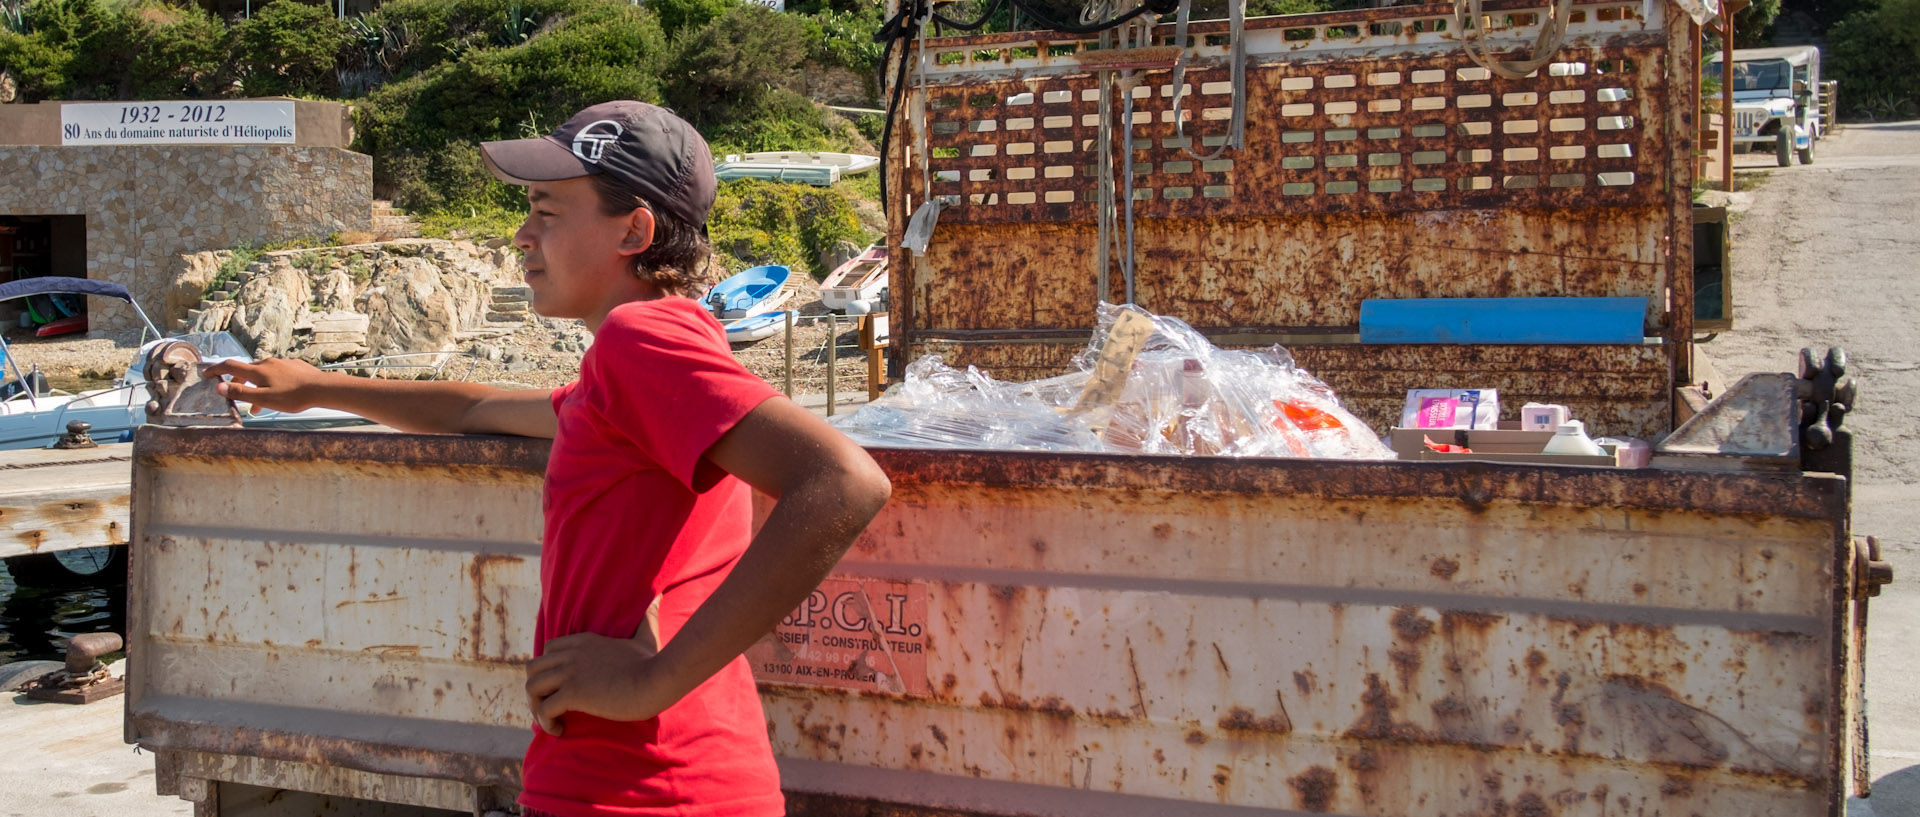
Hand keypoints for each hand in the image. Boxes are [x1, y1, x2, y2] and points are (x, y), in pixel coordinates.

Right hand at [204, 358, 326, 413]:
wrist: (322, 389)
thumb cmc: (292, 396)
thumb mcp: (263, 398)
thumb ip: (241, 393)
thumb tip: (219, 387)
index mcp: (258, 370)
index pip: (230, 366)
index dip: (216, 369)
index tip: (206, 374)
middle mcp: (268, 363)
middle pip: (247, 370)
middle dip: (239, 382)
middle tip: (235, 395)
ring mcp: (283, 363)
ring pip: (263, 374)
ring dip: (256, 387)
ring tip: (258, 405)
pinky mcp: (295, 366)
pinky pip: (277, 375)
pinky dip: (270, 384)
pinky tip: (278, 395)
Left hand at [526, 596, 665, 736]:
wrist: (656, 682)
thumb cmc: (652, 664)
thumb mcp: (646, 637)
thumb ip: (647, 619)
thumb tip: (658, 598)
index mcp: (584, 642)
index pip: (548, 649)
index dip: (548, 670)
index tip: (559, 688)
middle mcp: (572, 654)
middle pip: (533, 668)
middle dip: (536, 690)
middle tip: (551, 707)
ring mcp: (570, 673)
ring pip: (531, 687)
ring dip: (536, 706)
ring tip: (551, 721)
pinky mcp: (573, 693)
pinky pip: (543, 709)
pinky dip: (546, 722)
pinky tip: (559, 730)